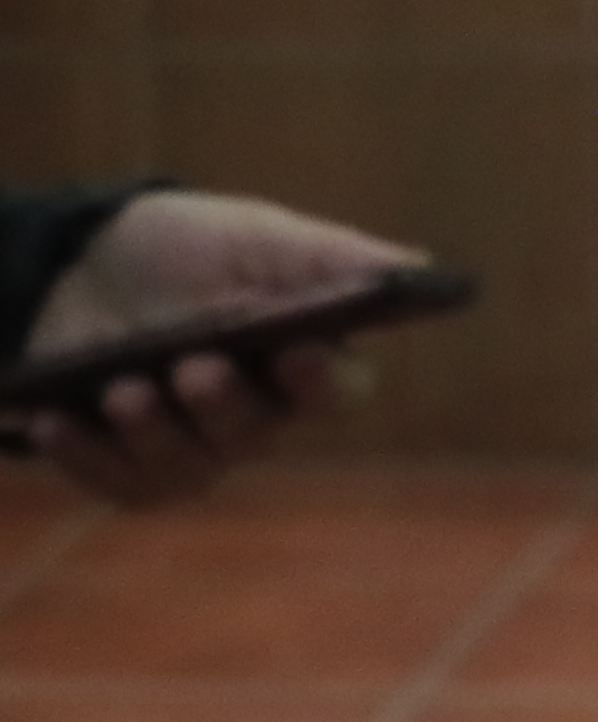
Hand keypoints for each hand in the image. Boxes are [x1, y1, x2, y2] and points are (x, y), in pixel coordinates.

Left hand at [17, 189, 415, 507]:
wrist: (80, 268)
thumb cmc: (186, 251)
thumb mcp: (256, 237)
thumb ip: (330, 257)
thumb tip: (418, 267)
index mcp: (303, 358)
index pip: (338, 391)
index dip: (323, 381)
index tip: (296, 353)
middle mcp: (257, 414)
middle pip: (257, 434)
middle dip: (223, 405)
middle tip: (191, 368)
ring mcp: (193, 448)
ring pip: (189, 466)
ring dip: (153, 431)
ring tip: (120, 389)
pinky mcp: (130, 469)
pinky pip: (120, 484)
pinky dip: (86, 455)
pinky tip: (55, 420)